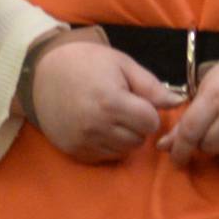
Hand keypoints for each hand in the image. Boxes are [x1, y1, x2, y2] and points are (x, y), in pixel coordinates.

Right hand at [32, 42, 183, 162]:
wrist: (41, 72)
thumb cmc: (86, 62)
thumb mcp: (121, 64)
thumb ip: (150, 85)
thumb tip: (178, 102)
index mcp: (111, 102)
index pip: (151, 122)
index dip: (149, 110)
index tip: (137, 99)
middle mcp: (97, 126)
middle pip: (140, 139)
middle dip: (138, 124)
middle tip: (123, 106)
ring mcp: (84, 141)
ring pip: (125, 150)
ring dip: (125, 135)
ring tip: (110, 115)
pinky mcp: (75, 151)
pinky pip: (106, 156)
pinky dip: (108, 143)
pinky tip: (97, 125)